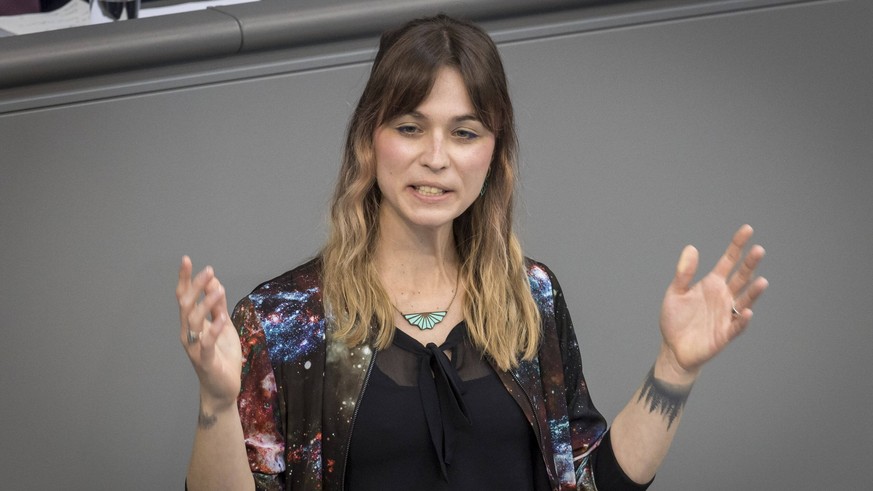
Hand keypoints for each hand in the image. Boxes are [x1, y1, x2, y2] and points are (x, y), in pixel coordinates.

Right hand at [177, 256, 242, 409]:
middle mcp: (189, 334)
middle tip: (208, 271)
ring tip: (218, 289)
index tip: (187, 260)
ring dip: (206, 304)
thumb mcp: (223, 326)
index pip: (184, 298)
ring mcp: (196, 348)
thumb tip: (214, 282)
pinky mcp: (206, 361)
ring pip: (194, 322)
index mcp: (192, 324)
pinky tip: (222, 318)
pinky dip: (213, 329)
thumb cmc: (222, 356)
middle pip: (186, 305)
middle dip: (195, 286)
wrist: (223, 389)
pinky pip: (207, 343)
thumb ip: (218, 307)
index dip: (185, 279)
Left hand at [659, 225, 768, 375]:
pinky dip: (742, 319)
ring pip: (744, 299)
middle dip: (750, 264)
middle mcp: (723, 296)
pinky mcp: (725, 333)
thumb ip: (684, 273)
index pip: (729, 261)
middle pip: (741, 277)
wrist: (673, 348)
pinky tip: (746, 311)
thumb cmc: (675, 319)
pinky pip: (737, 325)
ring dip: (754, 292)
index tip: (747, 229)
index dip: (738, 246)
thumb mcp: (675, 293)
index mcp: (712, 284)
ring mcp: (726, 314)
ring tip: (761, 281)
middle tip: (759, 250)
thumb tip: (691, 247)